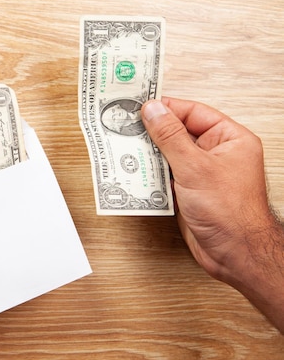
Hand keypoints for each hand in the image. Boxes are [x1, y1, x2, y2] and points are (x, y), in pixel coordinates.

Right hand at [142, 98, 283, 331]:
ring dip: (148, 154)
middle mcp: (217, 153)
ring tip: (125, 148)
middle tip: (126, 126)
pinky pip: (166, 175)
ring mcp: (202, 173)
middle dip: (152, 132)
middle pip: (178, 132)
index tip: (140, 106)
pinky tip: (135, 171)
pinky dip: (150, 174)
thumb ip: (170, 136)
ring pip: (169, 155)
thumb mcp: (195, 166)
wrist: (234, 253)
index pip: (193, 112)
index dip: (166, 108)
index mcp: (229, 139)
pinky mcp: (189, 191)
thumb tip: (153, 110)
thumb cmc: (230, 212)